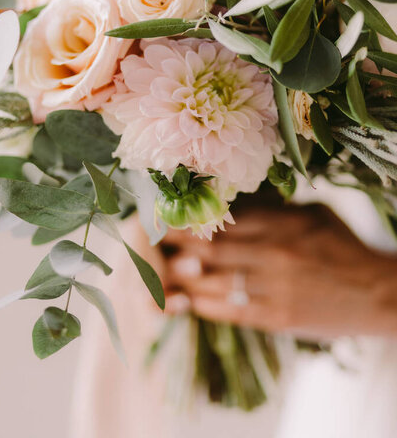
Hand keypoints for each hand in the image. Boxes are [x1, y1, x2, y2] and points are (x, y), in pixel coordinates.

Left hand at [162, 203, 396, 339]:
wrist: (376, 292)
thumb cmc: (341, 246)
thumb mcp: (311, 214)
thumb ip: (272, 209)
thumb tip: (229, 205)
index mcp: (281, 223)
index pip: (222, 221)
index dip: (187, 221)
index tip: (162, 217)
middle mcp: (273, 253)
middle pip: (209, 250)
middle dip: (173, 247)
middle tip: (148, 244)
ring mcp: (273, 287)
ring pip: (213, 282)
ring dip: (182, 280)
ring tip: (158, 275)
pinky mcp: (276, 317)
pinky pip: (229, 311)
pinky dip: (203, 306)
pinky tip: (186, 301)